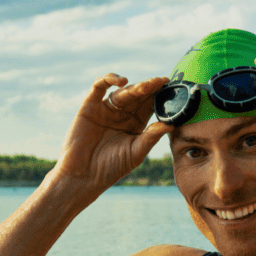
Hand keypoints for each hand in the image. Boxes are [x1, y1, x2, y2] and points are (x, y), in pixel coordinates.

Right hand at [54, 73, 173, 193]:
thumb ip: (151, 137)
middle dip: (151, 89)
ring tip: (148, 86)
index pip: (150, 106)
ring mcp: (106, 108)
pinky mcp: (90, 106)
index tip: (173, 90)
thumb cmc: (111, 168)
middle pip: (139, 96)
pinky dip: (109, 79)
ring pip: (123, 92)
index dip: (161, 98)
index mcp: (136, 123)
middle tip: (163, 82)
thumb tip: (171, 125)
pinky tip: (122, 82)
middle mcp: (122, 114)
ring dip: (136, 87)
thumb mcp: (135, 153)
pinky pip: (99, 87)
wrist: (83, 176)